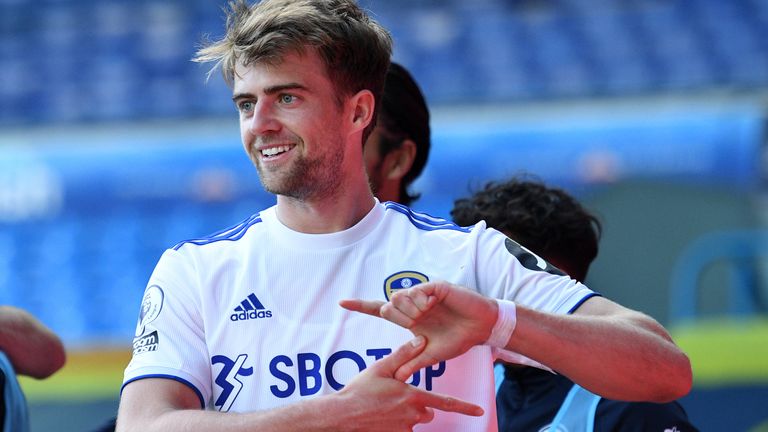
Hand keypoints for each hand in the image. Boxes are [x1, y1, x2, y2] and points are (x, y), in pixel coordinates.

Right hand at [334, 335, 482, 430]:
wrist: (342, 416)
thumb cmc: (360, 390)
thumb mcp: (381, 367)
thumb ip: (403, 355)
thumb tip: (421, 339)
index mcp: (413, 396)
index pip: (446, 402)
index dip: (465, 407)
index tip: (480, 410)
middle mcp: (413, 415)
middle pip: (427, 410)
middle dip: (418, 404)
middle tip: (395, 397)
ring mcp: (404, 429)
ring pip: (415, 421)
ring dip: (406, 414)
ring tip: (383, 407)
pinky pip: (403, 430)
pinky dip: (395, 423)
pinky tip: (380, 418)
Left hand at [340, 281, 497, 380]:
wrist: (481, 328)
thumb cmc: (458, 339)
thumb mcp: (433, 354)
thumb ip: (414, 362)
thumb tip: (396, 377)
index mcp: (410, 319)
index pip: (381, 311)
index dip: (361, 306)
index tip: (342, 302)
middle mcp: (413, 305)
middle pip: (388, 306)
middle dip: (397, 317)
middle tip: (416, 322)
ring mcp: (423, 294)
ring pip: (398, 297)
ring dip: (410, 310)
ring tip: (428, 313)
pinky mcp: (434, 287)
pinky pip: (417, 291)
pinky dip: (422, 300)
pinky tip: (434, 303)